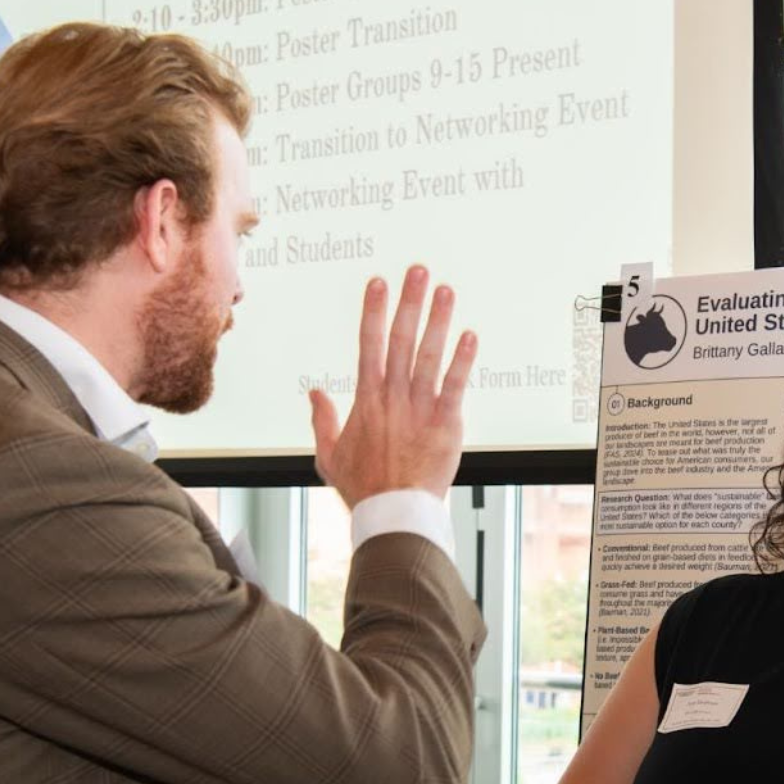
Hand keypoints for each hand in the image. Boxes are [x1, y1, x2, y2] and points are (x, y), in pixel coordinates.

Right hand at [310, 265, 477, 503]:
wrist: (393, 512)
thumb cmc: (363, 487)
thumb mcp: (329, 454)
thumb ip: (322, 420)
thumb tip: (314, 394)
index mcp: (366, 399)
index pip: (369, 344)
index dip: (374, 311)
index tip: (378, 283)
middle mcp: (393, 396)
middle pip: (402, 339)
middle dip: (410, 302)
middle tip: (418, 271)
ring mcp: (420, 408)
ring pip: (429, 355)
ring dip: (438, 320)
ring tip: (446, 290)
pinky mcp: (446, 423)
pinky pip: (455, 385)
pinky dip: (462, 360)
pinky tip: (470, 335)